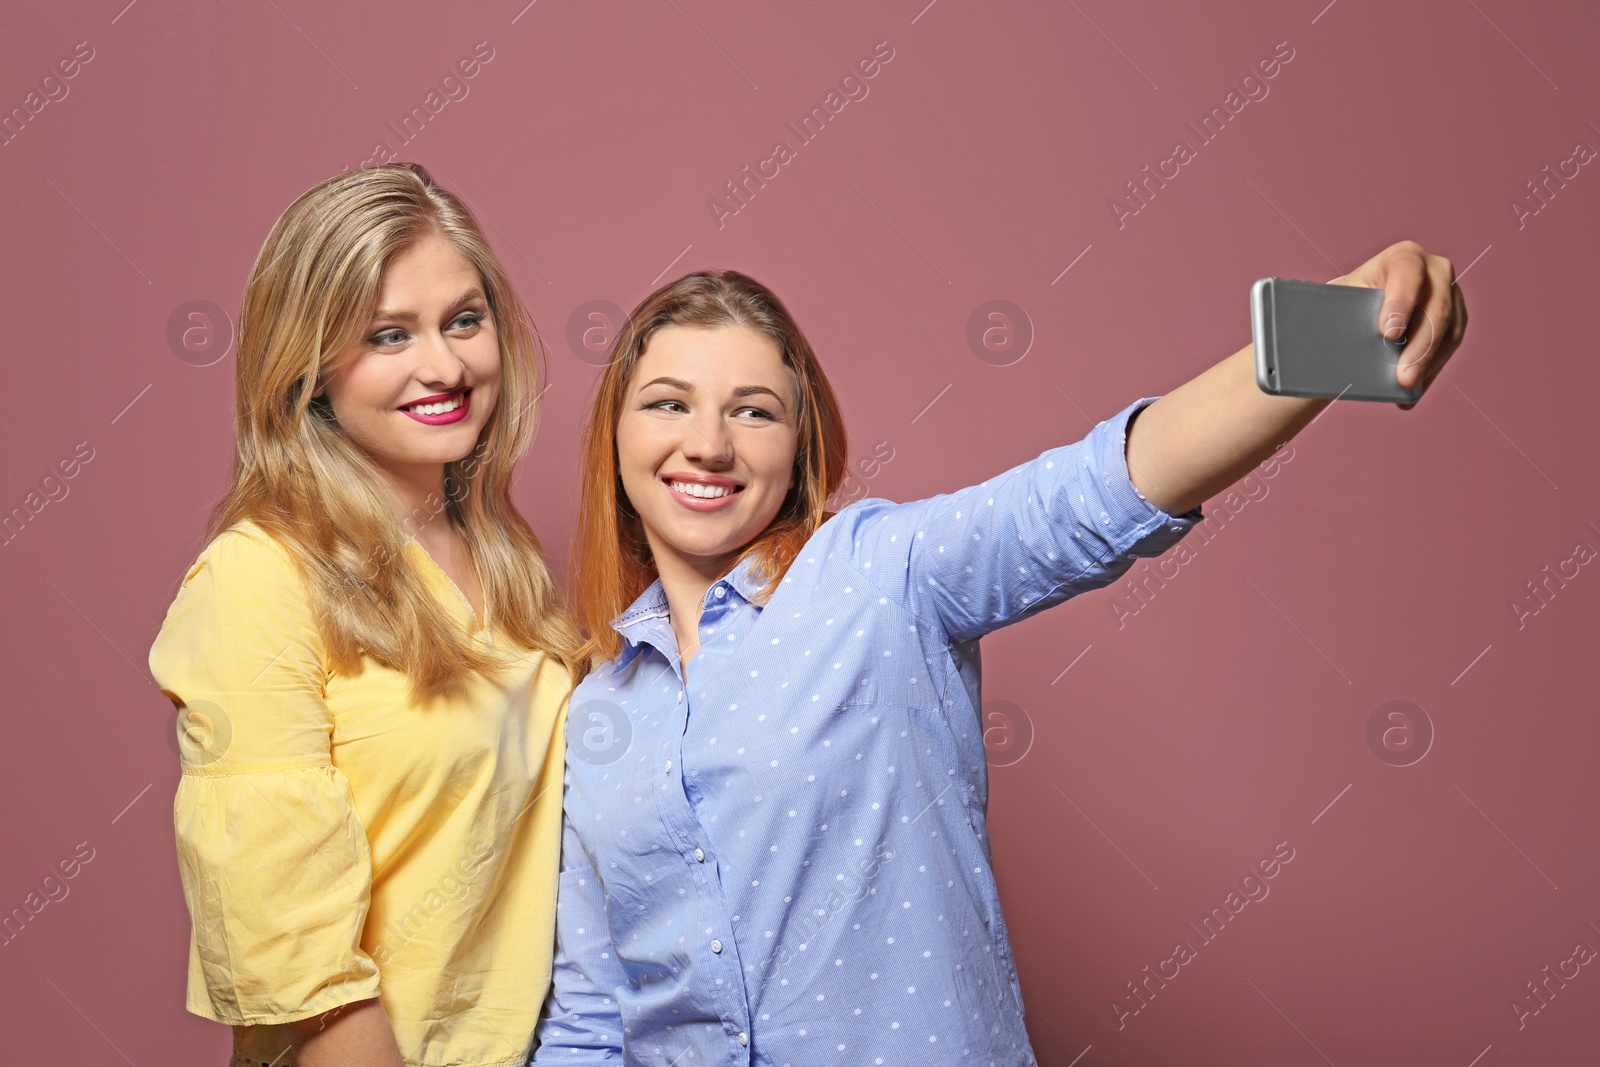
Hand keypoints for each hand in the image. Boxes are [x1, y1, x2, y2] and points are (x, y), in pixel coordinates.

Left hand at [1328, 240, 1468, 409]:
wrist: (1358, 312)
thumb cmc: (1346, 303)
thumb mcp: (1342, 300)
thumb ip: (1342, 308)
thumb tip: (1334, 334)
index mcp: (1402, 256)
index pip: (1407, 272)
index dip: (1401, 302)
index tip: (1387, 335)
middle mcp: (1434, 269)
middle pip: (1436, 306)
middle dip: (1419, 346)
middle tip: (1402, 377)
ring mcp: (1450, 293)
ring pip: (1449, 330)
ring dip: (1428, 363)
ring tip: (1406, 387)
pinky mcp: (1455, 318)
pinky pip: (1449, 346)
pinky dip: (1431, 370)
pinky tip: (1413, 391)